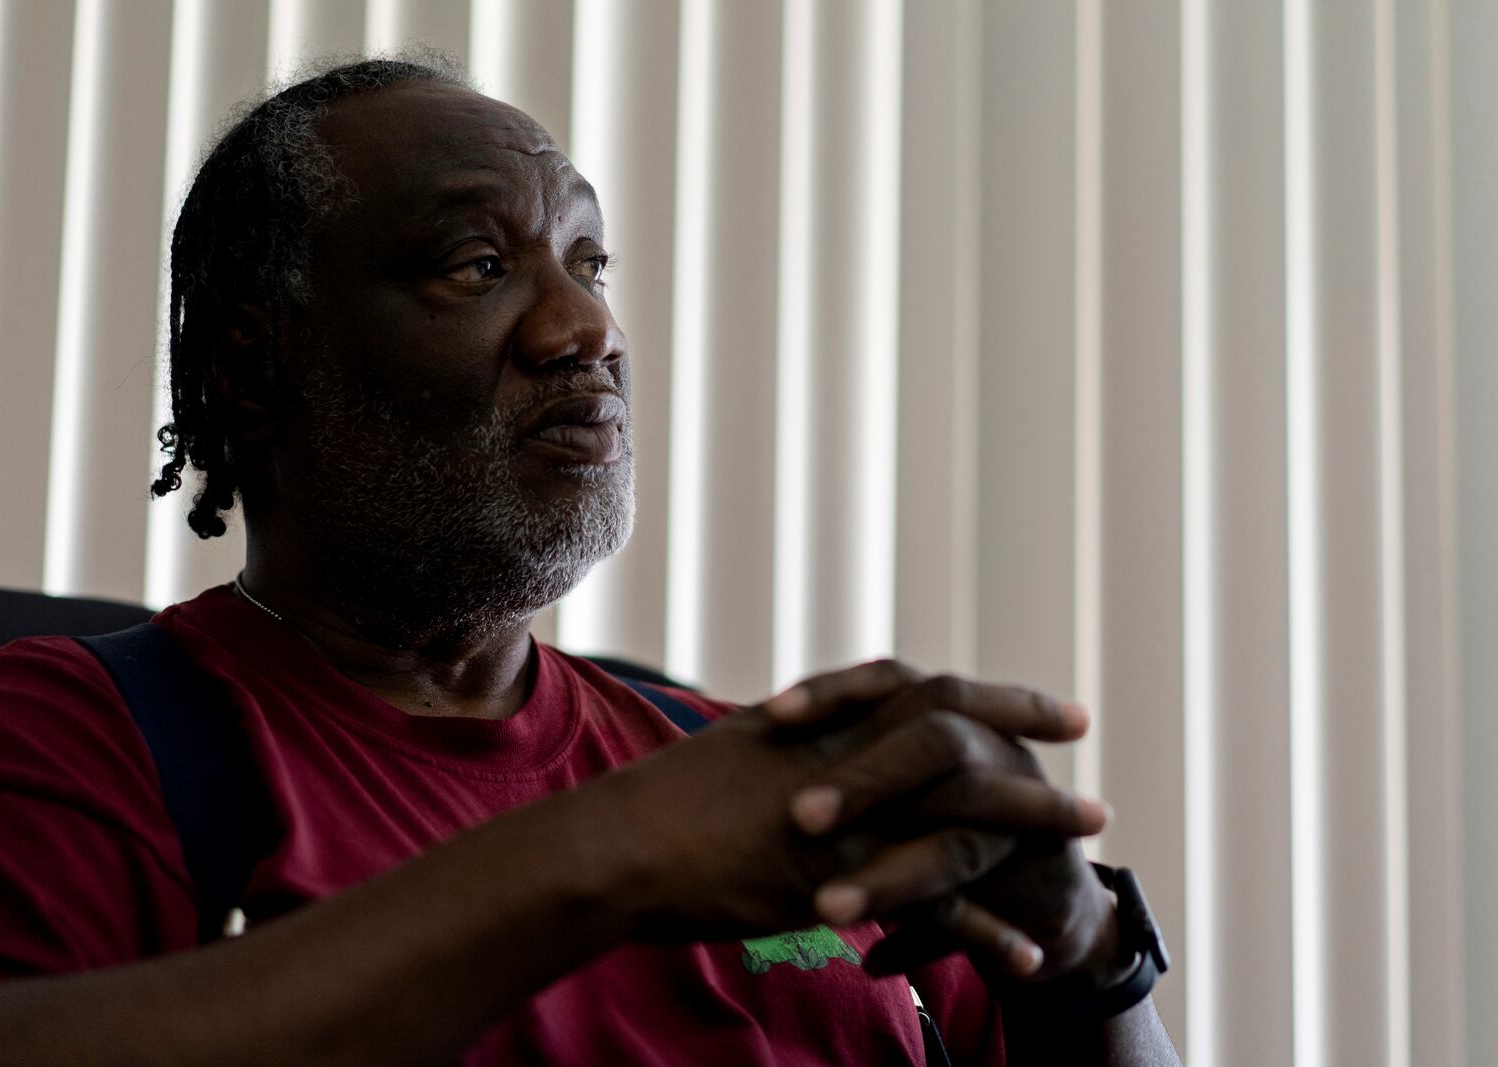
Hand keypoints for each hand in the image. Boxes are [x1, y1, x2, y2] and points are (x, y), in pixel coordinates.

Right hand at [594, 661, 1101, 951]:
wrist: (615, 847)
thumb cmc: (658, 803)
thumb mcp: (735, 750)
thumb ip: (791, 743)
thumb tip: (814, 734)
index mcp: (823, 723)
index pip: (925, 690)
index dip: (992, 694)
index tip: (1046, 703)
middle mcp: (843, 759)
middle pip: (958, 738)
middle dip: (1027, 739)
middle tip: (1085, 736)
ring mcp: (847, 819)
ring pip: (961, 813)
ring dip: (1033, 822)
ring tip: (1092, 835)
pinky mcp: (838, 881)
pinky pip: (931, 908)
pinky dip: (984, 933)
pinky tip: (1027, 957)